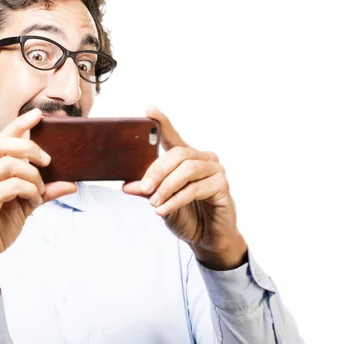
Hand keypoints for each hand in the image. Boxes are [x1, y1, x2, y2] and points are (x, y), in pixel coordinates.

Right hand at [0, 108, 76, 311]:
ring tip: (38, 191)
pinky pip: (11, 185)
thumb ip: (42, 190)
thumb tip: (70, 183)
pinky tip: (32, 202)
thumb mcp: (22, 204)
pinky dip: (29, 191)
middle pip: (3, 145)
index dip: (18, 124)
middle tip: (48, 162)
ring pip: (10, 164)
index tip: (38, 114)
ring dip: (32, 176)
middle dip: (31, 149)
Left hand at [123, 106, 246, 269]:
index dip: (162, 122)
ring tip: (154, 203)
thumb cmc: (186, 215)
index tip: (148, 110)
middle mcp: (203, 159)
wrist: (206, 239)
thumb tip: (126, 185)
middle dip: (157, 170)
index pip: (172, 135)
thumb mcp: (161, 201)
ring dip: (167, 187)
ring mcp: (215, 171)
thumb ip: (146, 190)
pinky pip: (196, 188)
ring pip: (187, 169)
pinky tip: (163, 210)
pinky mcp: (222, 187)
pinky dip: (176, 199)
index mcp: (186, 158)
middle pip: (178, 153)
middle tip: (144, 188)